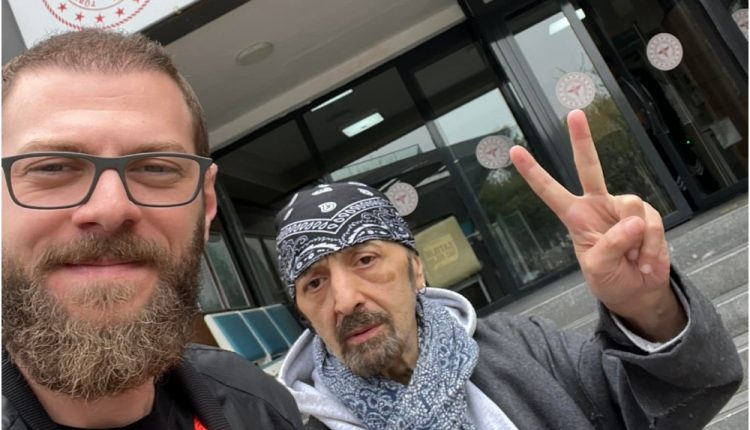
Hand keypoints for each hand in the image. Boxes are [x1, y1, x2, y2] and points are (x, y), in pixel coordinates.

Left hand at [509, 110, 684, 341]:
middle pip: (589, 167)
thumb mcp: (598, 269)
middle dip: (582, 140)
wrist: (639, 291)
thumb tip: (633, 221)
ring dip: (636, 242)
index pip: (550, 191)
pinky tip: (645, 261)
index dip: (533, 172)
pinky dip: (651, 247)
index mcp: (575, 216)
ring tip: (632, 260)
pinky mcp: (647, 215)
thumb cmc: (610, 279)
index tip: (515, 151)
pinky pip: (651, 223)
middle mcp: (597, 205)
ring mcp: (623, 208)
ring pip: (632, 207)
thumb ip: (610, 246)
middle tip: (574, 114)